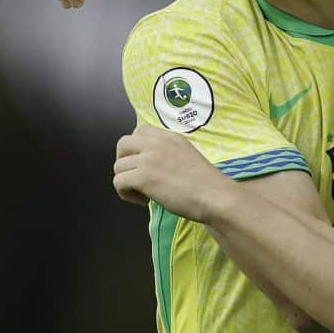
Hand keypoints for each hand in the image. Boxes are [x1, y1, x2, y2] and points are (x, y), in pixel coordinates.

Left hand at [113, 124, 230, 218]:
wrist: (215, 196)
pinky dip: (126, 194)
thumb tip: (152, 166)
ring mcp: (149, 159)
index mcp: (170, 137)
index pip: (140, 131)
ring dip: (126, 182)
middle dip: (124, 161)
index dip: (136, 149)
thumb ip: (169, 154)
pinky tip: (144, 201)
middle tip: (137, 178)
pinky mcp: (143, 177)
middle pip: (122, 144)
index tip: (147, 166)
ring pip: (118, 166)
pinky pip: (118, 182)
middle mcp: (157, 143)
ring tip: (144, 193)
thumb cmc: (208, 184)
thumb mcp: (188, 156)